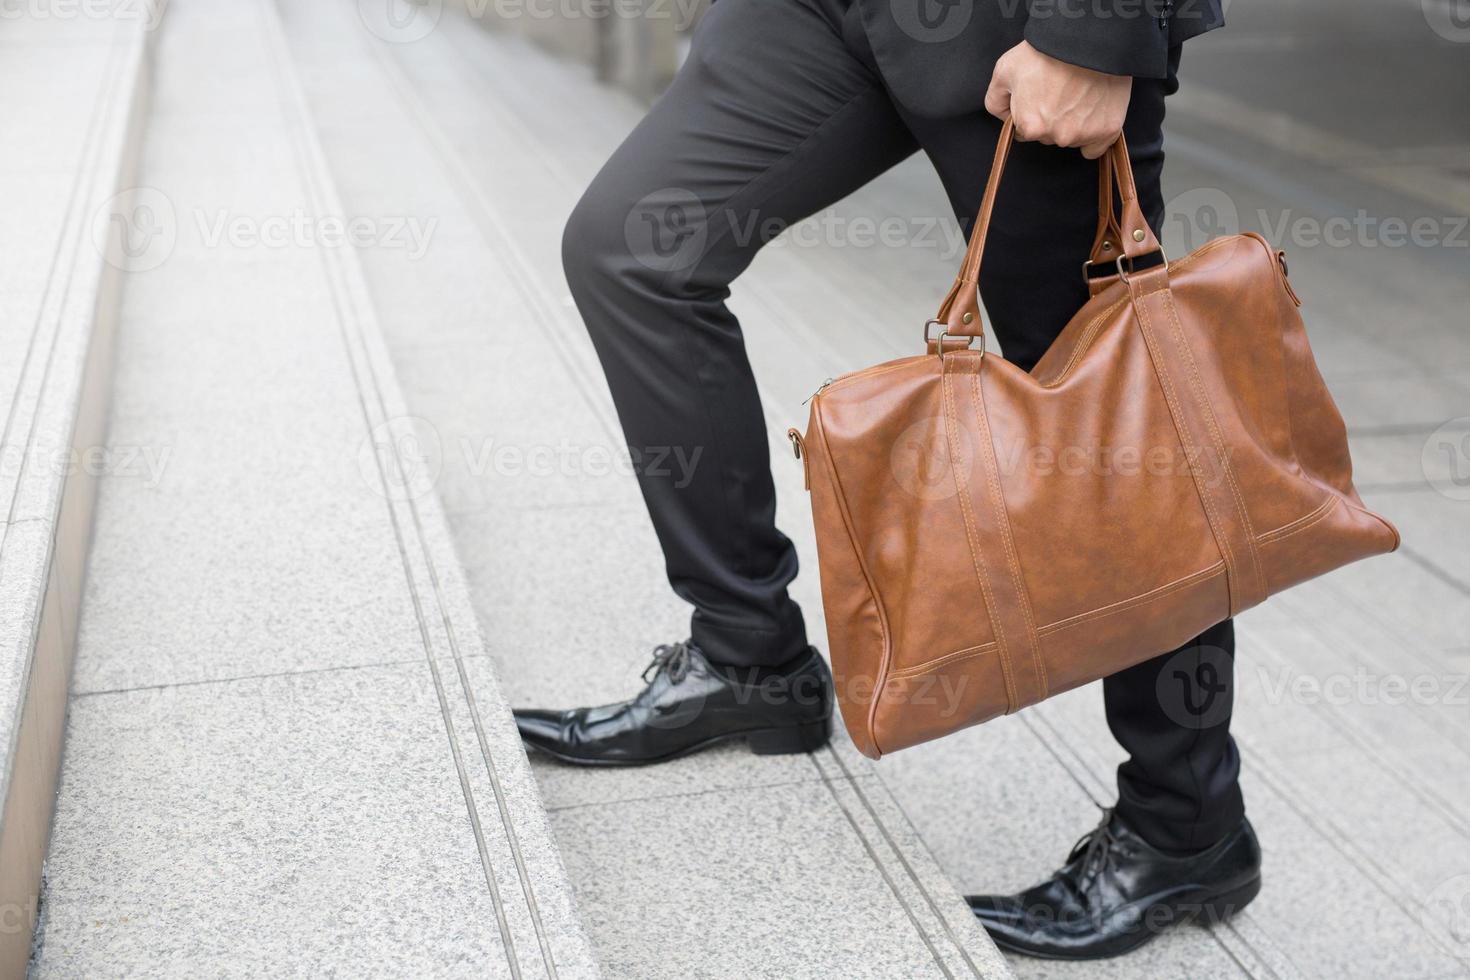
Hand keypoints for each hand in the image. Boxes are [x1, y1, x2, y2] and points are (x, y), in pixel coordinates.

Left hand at [984, 41, 1131, 159]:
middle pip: (1049, 136)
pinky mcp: (1107, 129)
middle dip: (1051, 118)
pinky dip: (1094, 135)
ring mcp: (1084, 134)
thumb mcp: (1005, 70)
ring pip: (1072, 138)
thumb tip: (1004, 117)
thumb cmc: (1046, 51)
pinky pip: (1096, 147)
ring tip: (1078, 93)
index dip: (1030, 112)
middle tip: (1060, 90)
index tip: (1039, 95)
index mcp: (1031, 127)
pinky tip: (1092, 114)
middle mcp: (1057, 136)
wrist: (1088, 38)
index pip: (1025, 132)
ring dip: (1073, 123)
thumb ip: (996, 101)